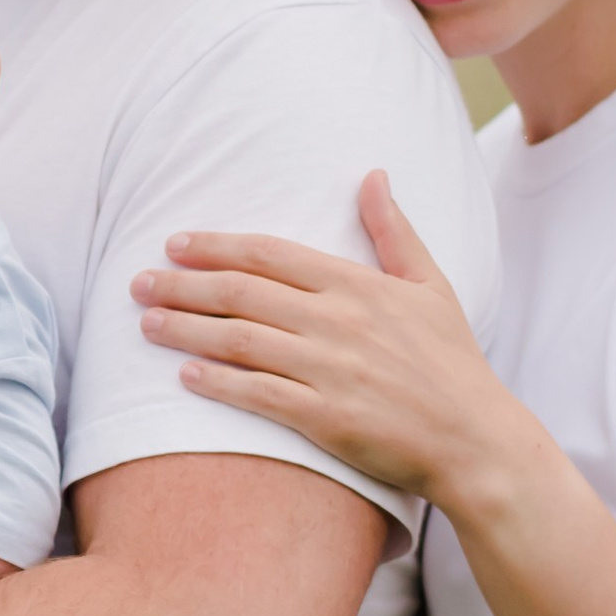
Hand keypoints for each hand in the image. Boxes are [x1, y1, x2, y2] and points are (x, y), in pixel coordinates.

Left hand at [130, 171, 515, 507]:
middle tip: (139, 281)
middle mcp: (338, 322)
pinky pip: (258, 394)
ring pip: (239, 340)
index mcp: (358, 285)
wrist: (476, 440)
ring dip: (186, 328)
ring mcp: (330, 371)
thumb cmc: (453, 363)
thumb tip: (373, 175)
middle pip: (242, 293)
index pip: (270, 254)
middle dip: (183, 284)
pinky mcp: (326, 418)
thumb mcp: (431, 286)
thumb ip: (393, 231)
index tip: (175, 243)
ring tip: (146, 322)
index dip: (217, 246)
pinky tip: (185, 374)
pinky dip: (217, 382)